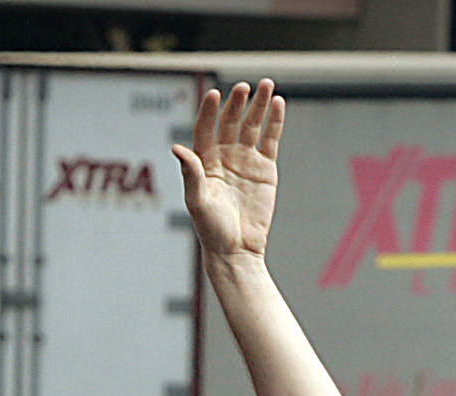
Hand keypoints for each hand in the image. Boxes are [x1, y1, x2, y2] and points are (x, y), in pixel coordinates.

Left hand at [172, 81, 281, 260]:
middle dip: (237, 104)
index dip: (209, 111)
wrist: (237, 250)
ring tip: (267, 85)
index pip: (206, 128)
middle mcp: (224, 156)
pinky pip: (270, 140)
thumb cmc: (211, 229)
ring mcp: (246, 160)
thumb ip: (190, 174)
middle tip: (244, 88)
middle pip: (231, 122)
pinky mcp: (265, 169)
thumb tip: (177, 148)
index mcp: (204, 161)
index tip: (214, 94)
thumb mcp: (197, 202)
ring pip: (252, 126)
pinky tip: (278, 104)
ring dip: (259, 106)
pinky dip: (274, 122)